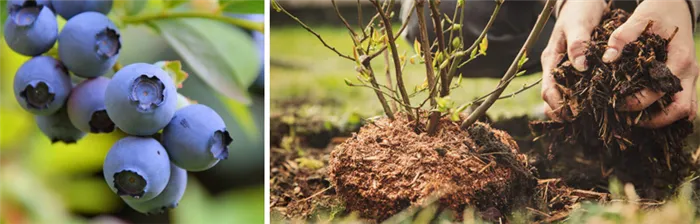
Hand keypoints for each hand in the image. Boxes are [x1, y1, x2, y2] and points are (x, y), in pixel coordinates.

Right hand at [541, 0, 607, 120]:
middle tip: (582, 123)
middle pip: (552, 98)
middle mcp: (555, 68)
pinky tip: (597, 106)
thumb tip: (580, 66)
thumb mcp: (578, 24)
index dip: (557, 105)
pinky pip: (576, 88)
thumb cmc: (580, 10)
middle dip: (563, 113)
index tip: (572, 116)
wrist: (584, 1)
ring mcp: (565, 69)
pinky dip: (583, 99)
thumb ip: (578, 44)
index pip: (548, 90)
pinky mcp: (577, 68)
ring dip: (572, 109)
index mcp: (551, 60)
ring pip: (563, 96)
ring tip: (589, 120)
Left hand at [602, 0, 697, 127]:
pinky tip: (644, 112)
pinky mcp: (685, 79)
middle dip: (655, 120)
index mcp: (680, 59)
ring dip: (663, 119)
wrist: (675, 6)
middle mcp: (689, 72)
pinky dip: (666, 112)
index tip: (617, 104)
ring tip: (636, 120)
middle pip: (681, 110)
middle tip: (628, 120)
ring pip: (685, 110)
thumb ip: (622, 37)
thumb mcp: (639, 19)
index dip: (638, 102)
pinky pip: (682, 103)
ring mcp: (690, 77)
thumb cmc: (657, 12)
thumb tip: (608, 59)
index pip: (661, 91)